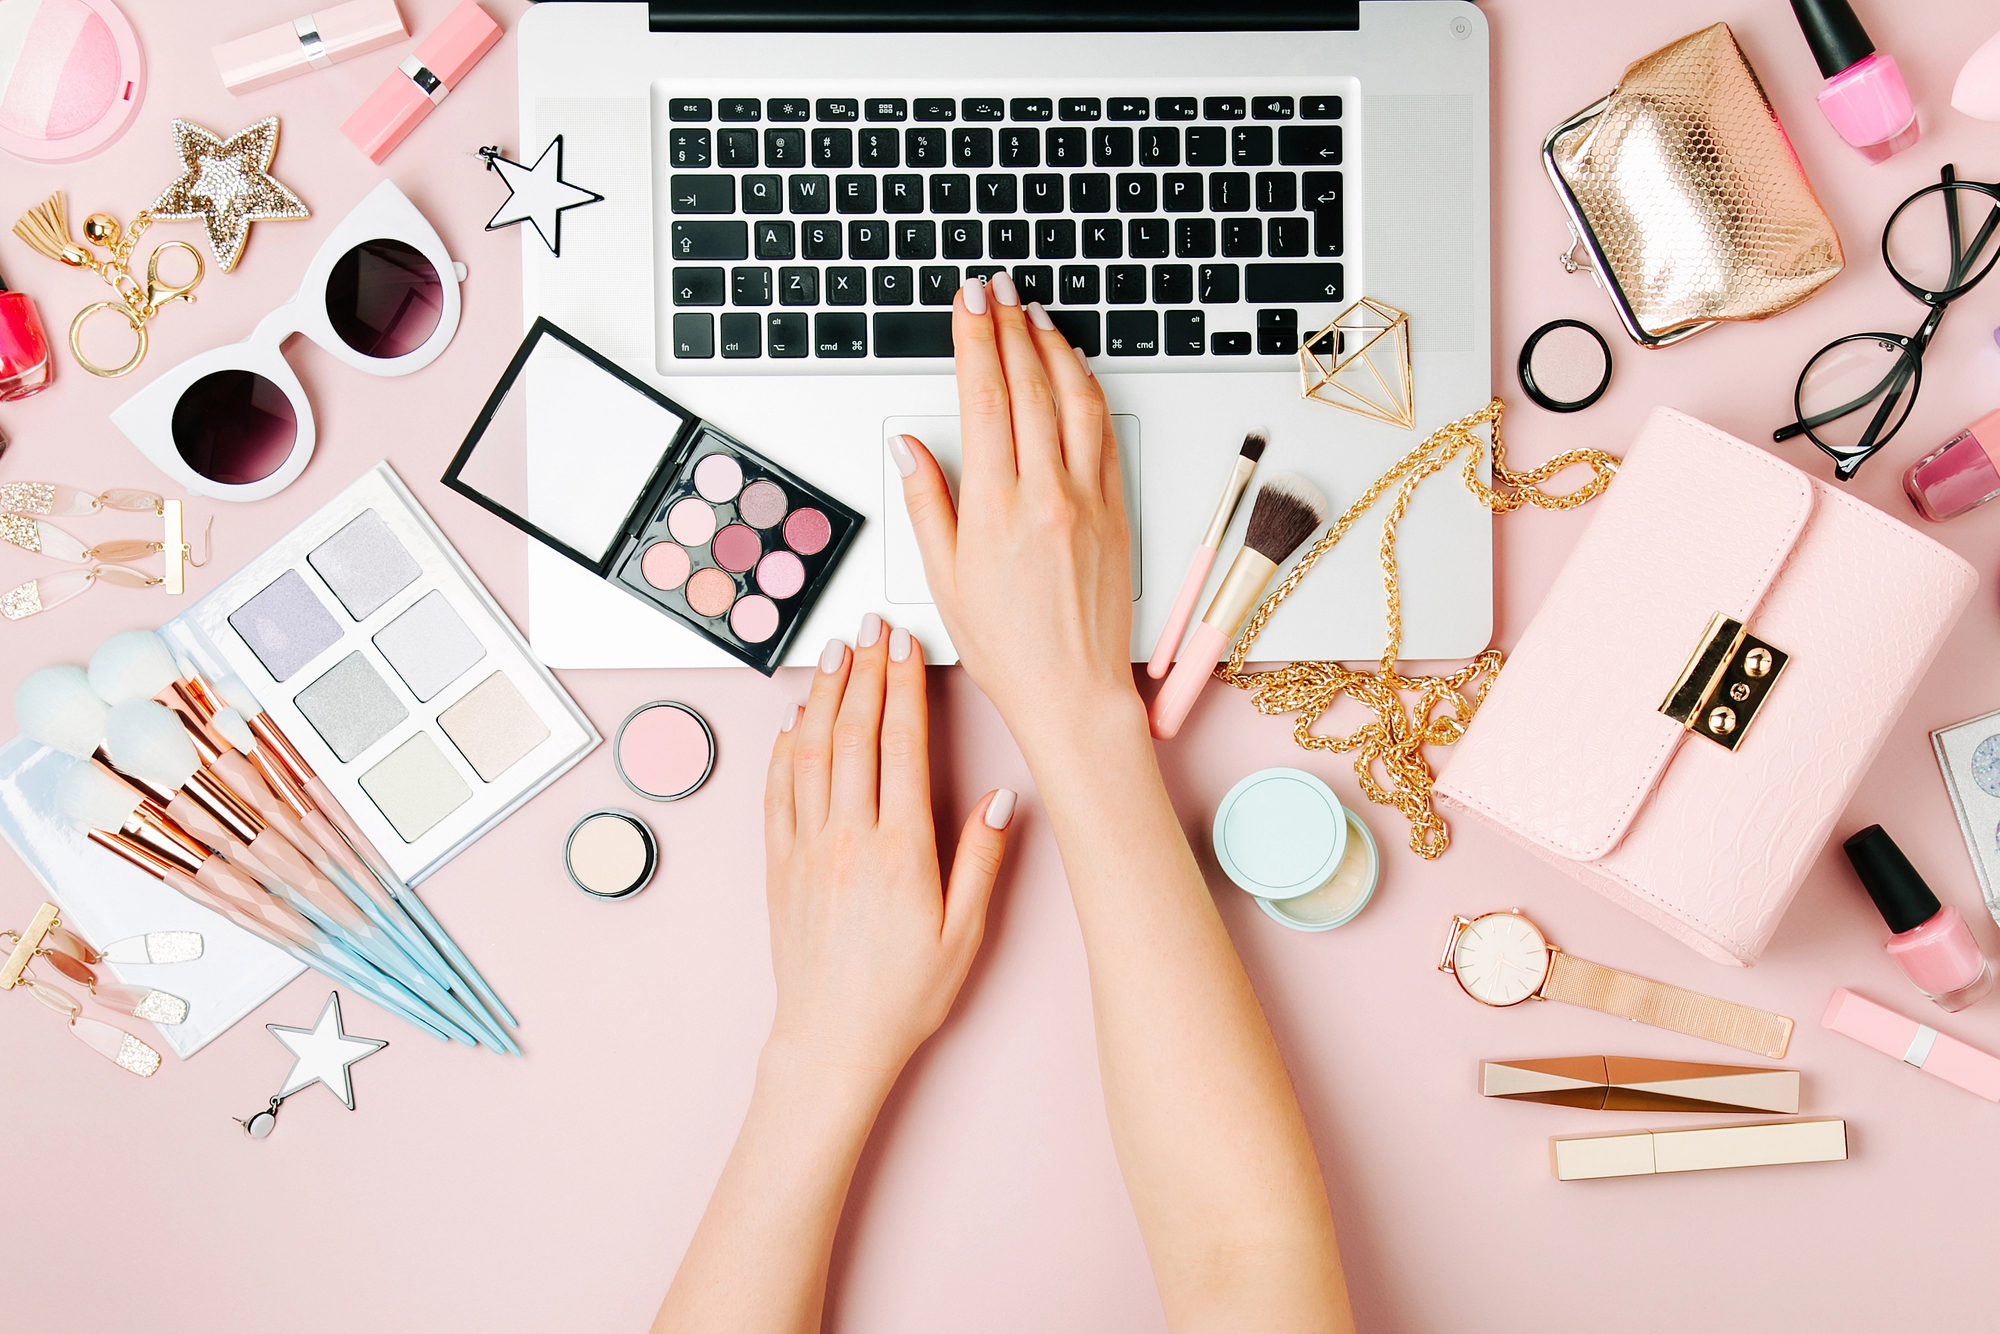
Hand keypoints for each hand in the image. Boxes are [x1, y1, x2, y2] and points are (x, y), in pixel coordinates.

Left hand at [763, 613, 1013, 1083]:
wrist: (832, 1040)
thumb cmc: (903, 995)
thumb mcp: (965, 934)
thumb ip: (982, 862)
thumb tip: (1000, 800)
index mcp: (900, 851)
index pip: (902, 747)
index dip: (904, 688)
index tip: (906, 648)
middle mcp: (847, 840)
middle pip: (853, 735)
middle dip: (864, 673)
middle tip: (871, 630)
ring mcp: (806, 849)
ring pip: (810, 753)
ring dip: (824, 697)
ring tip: (836, 656)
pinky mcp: (778, 866)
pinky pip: (777, 792)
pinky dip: (784, 748)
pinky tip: (795, 722)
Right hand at [890, 272, 1140, 753]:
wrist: (1073, 692)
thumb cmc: (1009, 650)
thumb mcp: (944, 580)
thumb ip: (926, 503)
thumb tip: (907, 448)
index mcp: (995, 508)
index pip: (984, 398)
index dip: (975, 341)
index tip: (968, 306)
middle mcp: (1046, 494)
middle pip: (1028, 385)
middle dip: (1009, 327)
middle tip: (995, 291)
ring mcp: (1088, 498)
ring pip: (1075, 399)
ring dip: (1053, 349)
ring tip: (1033, 316)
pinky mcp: (1117, 509)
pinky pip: (1104, 433)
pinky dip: (1088, 391)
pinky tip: (1074, 371)